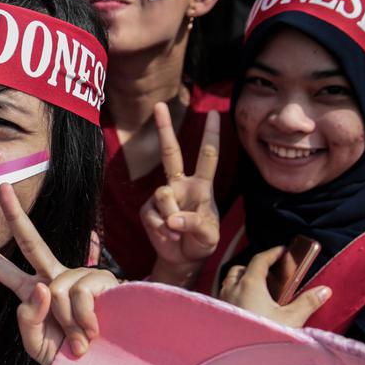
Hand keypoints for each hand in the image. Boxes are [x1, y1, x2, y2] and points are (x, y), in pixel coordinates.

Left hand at [0, 184, 117, 364]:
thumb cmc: (67, 360)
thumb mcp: (36, 345)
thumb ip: (28, 320)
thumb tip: (43, 286)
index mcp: (32, 292)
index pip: (0, 268)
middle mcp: (53, 278)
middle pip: (30, 240)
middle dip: (15, 212)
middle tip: (1, 185)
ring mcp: (77, 276)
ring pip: (56, 290)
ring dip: (67, 323)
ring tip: (81, 341)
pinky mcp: (101, 281)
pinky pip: (79, 296)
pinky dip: (84, 320)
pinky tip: (95, 331)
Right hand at [141, 103, 220, 284]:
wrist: (182, 259)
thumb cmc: (201, 243)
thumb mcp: (209, 237)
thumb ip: (196, 225)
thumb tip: (172, 219)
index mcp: (201, 186)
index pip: (207, 157)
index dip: (211, 135)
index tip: (216, 112)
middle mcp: (180, 185)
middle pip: (170, 153)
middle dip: (164, 129)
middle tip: (159, 105)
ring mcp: (161, 196)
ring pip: (163, 196)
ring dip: (173, 218)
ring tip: (178, 233)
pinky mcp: (147, 210)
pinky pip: (153, 216)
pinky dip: (162, 230)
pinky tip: (168, 236)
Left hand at [219, 246, 329, 327]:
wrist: (239, 360)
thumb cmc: (263, 338)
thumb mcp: (291, 320)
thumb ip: (308, 303)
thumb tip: (324, 291)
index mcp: (249, 285)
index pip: (260, 260)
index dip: (273, 253)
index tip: (283, 251)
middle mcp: (231, 290)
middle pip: (241, 269)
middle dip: (255, 267)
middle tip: (271, 273)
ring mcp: (222, 302)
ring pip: (230, 282)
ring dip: (243, 281)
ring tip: (260, 291)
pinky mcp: (218, 315)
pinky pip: (225, 298)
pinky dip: (235, 295)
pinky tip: (247, 309)